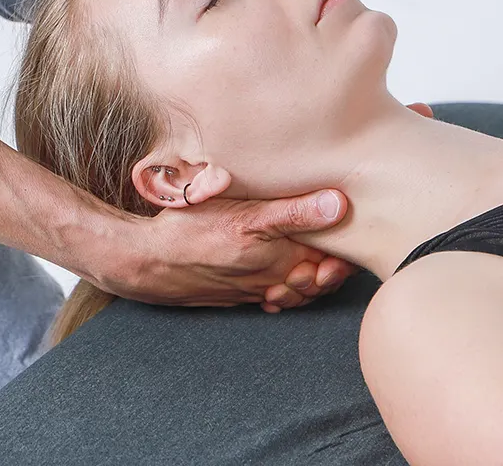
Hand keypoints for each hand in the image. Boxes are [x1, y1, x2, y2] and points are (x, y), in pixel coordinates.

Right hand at [96, 189, 353, 308]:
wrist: (147, 261)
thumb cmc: (194, 232)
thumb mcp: (247, 216)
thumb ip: (295, 213)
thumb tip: (339, 204)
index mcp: (280, 260)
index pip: (330, 264)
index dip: (346, 254)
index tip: (355, 235)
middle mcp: (270, 281)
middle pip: (316, 282)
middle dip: (332, 269)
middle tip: (340, 250)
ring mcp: (251, 290)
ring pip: (294, 292)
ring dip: (308, 280)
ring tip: (315, 262)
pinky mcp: (234, 294)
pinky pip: (269, 297)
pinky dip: (281, 290)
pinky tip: (280, 278)